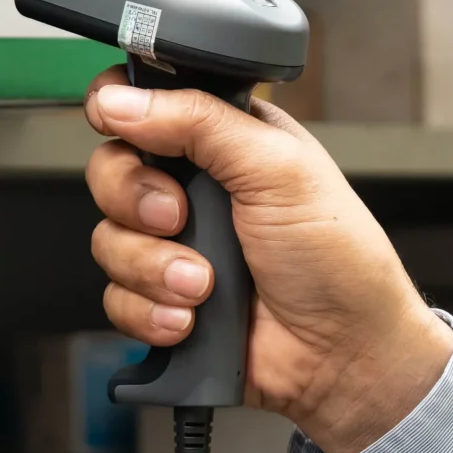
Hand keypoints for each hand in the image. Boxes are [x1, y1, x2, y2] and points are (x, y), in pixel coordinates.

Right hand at [82, 68, 452, 452]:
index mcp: (225, 139)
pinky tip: (193, 319)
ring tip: (203, 284)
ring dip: (153, 267)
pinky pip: (117, 298)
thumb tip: (123, 98)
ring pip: (109, 240)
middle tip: (178, 218)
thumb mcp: (279, 168)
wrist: (343, 354)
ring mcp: (177, 246)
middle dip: (134, 199)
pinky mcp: (164, 300)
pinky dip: (151, 311)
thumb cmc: (339, 259)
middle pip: (111, 170)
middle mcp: (196, 188)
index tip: (118, 126)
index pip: (145, 103)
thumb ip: (201, 121)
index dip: (121, 109)